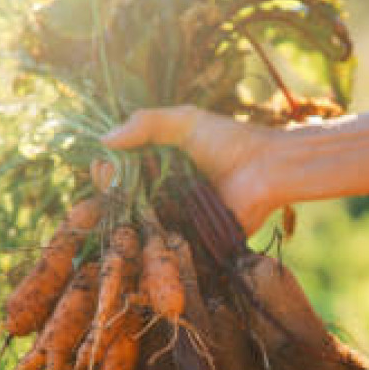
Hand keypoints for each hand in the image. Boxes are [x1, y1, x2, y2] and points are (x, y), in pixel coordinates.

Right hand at [103, 105, 281, 236]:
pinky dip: (144, 243)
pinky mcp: (190, 242)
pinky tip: (131, 234)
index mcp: (159, 166)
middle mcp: (163, 194)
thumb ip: (145, 124)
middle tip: (108, 185)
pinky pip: (161, 247)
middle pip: (122, 201)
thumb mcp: (184, 122)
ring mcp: (175, 220)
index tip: (101, 165)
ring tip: (114, 211)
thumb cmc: (229, 141)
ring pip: (137, 226)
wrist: (267, 168)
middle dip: (108, 194)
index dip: (106, 170)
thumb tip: (104, 140)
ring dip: (120, 221)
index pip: (120, 173)